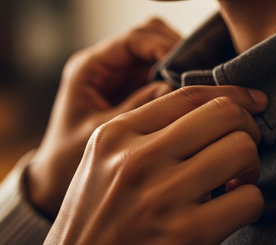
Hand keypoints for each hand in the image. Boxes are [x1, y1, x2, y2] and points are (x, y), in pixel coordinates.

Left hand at [26, 18, 180, 217]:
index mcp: (90, 69)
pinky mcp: (135, 90)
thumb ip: (137, 109)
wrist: (56, 178)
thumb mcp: (102, 133)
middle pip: (150, 36)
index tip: (186, 69)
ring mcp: (123, 77)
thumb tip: (176, 89)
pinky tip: (189, 98)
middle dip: (176, 50)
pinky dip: (178, 80)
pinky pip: (163, 73)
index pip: (134, 40)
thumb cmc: (68, 159)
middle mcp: (107, 66)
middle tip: (196, 76)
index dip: (163, 47)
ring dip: (180, 65)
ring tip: (196, 88)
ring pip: (160, 52)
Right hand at [45, 86, 267, 244]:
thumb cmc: (98, 215)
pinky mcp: (186, 233)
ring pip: (242, 149)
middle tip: (242, 148)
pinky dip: (250, 201)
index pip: (190, 95)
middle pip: (224, 114)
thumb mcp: (105, 161)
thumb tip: (211, 110)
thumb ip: (146, 130)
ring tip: (236, 179)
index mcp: (116, 135)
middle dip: (248, 127)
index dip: (234, 93)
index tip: (254, 101)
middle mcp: (138, 159)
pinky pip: (249, 198)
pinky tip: (231, 208)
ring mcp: (162, 196)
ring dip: (251, 165)